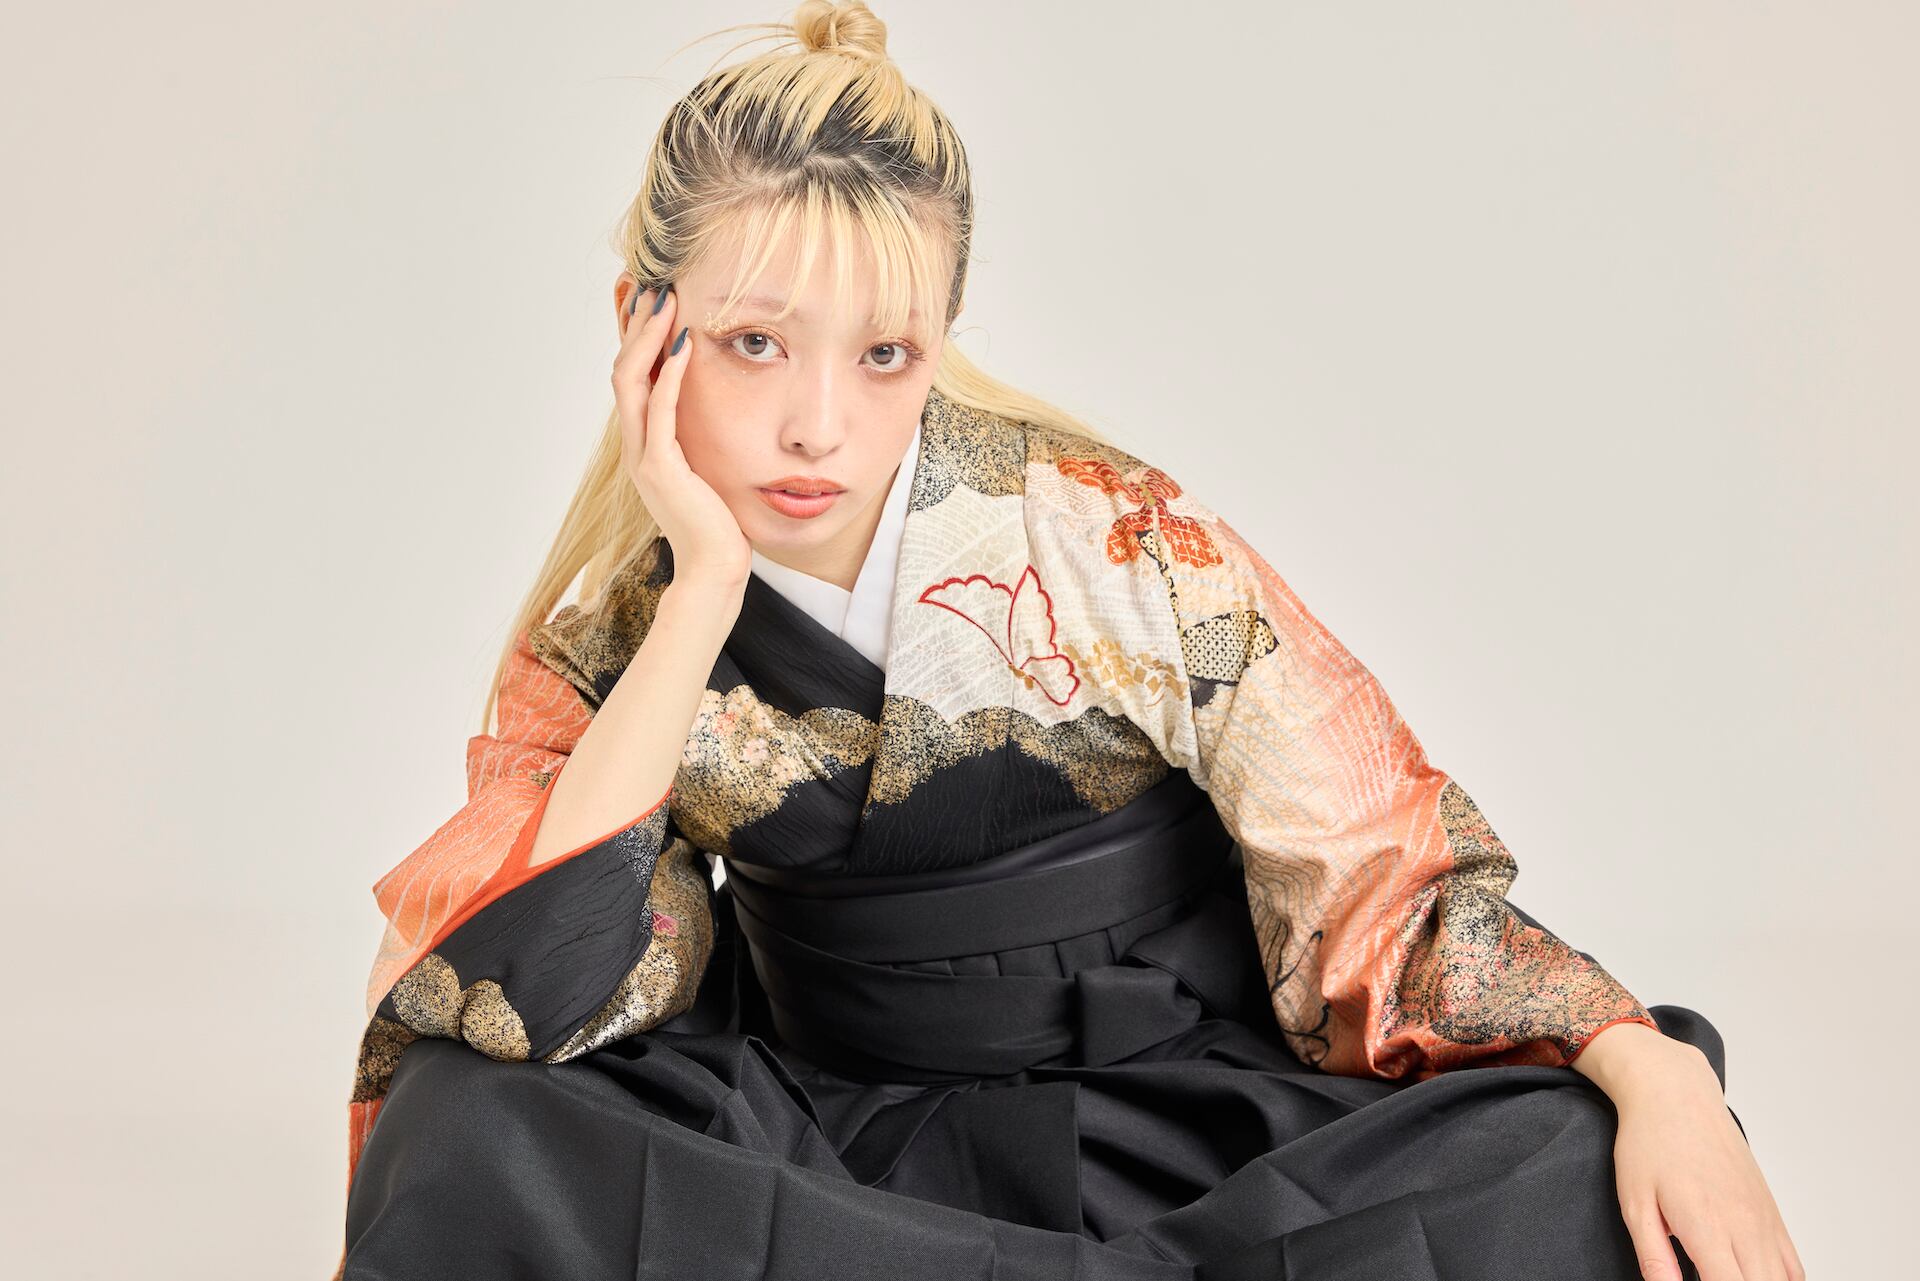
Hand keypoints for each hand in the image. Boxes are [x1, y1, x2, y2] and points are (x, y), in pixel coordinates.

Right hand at [613, 274, 751, 589]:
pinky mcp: (663, 470)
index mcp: (644, 444)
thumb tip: (709, 410)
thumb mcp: (705, 468)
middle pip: (623, 372)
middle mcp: (637, 447)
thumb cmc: (717, 522)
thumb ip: (698, 438)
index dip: (635, 338)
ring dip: (648, 339)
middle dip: (636, 327)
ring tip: (665, 302)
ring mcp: (644, 458)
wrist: (715, 569)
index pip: (631, 378)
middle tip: (652, 286)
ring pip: (631, 384)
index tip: (649, 300)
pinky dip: (670, 374)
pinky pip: (660, 412)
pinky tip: (686, 344)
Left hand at [1578, 1025, 1804, 1280]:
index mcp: (1707, 1227)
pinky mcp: (1771, 1213)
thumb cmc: (1649, 1143)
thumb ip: (1654, 1257)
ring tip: (1729, 1276)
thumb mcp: (1635, 1203)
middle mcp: (1745, 1227)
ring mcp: (1764, 1220)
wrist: (1676, 1095)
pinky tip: (1756, 1277)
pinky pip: (1793, 1266)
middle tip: (1708, 1277)